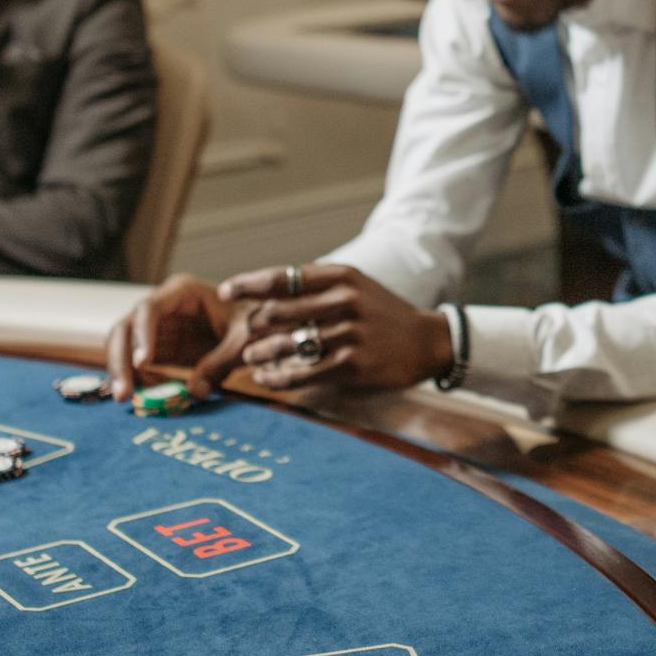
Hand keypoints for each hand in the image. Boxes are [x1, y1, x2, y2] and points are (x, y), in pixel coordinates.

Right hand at [103, 274, 255, 401]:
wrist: (262, 328)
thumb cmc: (255, 322)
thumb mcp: (242, 340)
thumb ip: (220, 363)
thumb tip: (194, 392)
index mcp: (182, 291)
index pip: (149, 309)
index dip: (142, 335)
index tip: (143, 363)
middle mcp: (163, 306)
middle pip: (126, 328)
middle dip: (120, 360)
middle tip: (122, 393)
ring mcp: (158, 327)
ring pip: (125, 347)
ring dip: (121, 373)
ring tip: (125, 399)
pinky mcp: (161, 348)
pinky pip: (139, 365)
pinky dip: (138, 381)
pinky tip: (145, 397)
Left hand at [220, 263, 451, 393]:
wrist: (427, 341)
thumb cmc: (381, 313)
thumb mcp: (355, 286)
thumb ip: (316, 286)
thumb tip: (266, 293)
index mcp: (341, 276)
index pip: (284, 277)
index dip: (249, 284)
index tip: (227, 292)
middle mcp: (345, 301)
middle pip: (279, 311)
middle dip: (254, 325)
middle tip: (244, 335)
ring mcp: (350, 334)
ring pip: (288, 344)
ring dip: (261, 353)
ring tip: (250, 359)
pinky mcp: (353, 365)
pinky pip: (304, 373)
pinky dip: (279, 378)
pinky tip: (267, 380)